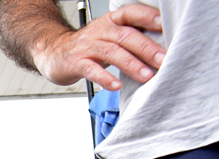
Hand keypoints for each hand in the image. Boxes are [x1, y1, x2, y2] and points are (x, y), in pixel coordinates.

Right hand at [32, 4, 164, 90]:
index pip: (131, 13)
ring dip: (131, 64)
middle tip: (163, 60)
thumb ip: (131, 38)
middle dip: (147, 48)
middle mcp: (99, 31)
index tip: (165, 26)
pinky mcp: (76, 63)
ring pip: (112, 52)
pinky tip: (116, 86)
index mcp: (111, 21)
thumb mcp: (109, 36)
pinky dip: (105, 78)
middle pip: (125, 36)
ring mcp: (87, 47)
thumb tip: (161, 48)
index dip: (148, 17)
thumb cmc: (88, 47)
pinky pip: (91, 70)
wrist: (53, 53)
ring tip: (146, 76)